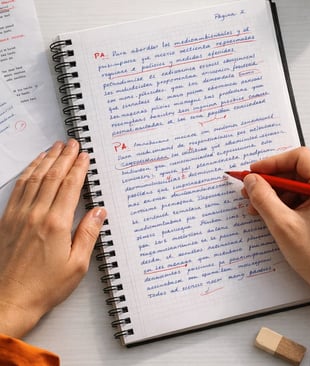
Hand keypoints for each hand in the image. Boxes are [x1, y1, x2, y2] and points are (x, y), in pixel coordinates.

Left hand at [0, 139, 105, 337]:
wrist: (9, 300)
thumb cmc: (45, 286)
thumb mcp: (77, 264)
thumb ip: (88, 234)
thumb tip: (99, 211)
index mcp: (56, 224)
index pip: (69, 187)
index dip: (78, 168)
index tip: (84, 156)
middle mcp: (36, 214)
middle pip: (52, 177)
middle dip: (64, 157)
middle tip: (73, 143)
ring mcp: (19, 215)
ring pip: (35, 178)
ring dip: (46, 160)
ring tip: (55, 147)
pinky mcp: (8, 219)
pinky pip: (19, 188)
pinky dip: (28, 172)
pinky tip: (34, 166)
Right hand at [242, 146, 309, 293]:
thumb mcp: (282, 225)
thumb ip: (263, 198)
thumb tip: (251, 179)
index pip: (299, 158)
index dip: (272, 162)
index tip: (253, 172)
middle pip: (296, 170)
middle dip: (270, 180)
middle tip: (249, 189)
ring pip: (296, 183)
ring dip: (274, 192)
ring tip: (256, 206)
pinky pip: (300, 196)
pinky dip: (283, 202)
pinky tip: (269, 212)